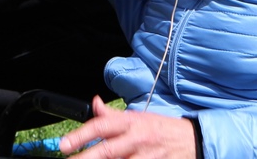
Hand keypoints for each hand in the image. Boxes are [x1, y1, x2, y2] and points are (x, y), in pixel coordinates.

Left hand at [60, 97, 196, 158]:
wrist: (192, 141)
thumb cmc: (160, 129)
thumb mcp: (137, 116)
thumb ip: (112, 115)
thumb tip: (94, 103)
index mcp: (130, 122)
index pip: (101, 126)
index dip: (81, 135)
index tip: (64, 145)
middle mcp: (136, 139)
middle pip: (107, 151)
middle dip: (86, 158)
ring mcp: (146, 157)